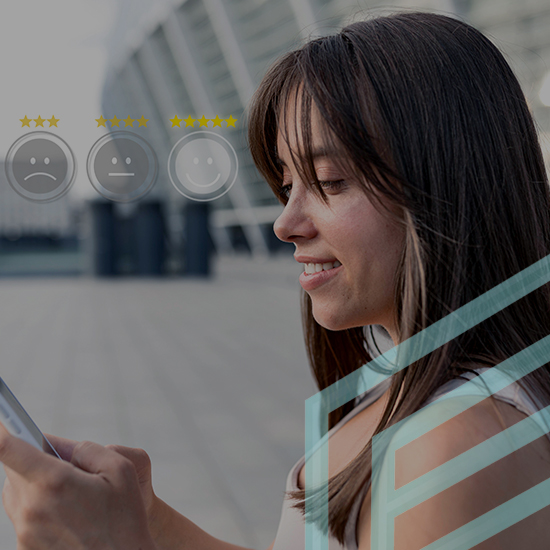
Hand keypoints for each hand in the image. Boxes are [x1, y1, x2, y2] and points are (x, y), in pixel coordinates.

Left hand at [0, 425, 155, 548]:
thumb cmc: (125, 517)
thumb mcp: (121, 469)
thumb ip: (86, 449)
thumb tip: (56, 445)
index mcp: (55, 483)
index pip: (10, 450)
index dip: (1, 430)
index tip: (0, 420)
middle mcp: (32, 508)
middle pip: (13, 470)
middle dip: (29, 459)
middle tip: (54, 460)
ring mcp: (25, 532)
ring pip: (14, 493)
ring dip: (31, 482)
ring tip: (63, 488)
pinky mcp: (25, 548)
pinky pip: (21, 516)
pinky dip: (36, 505)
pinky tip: (64, 511)